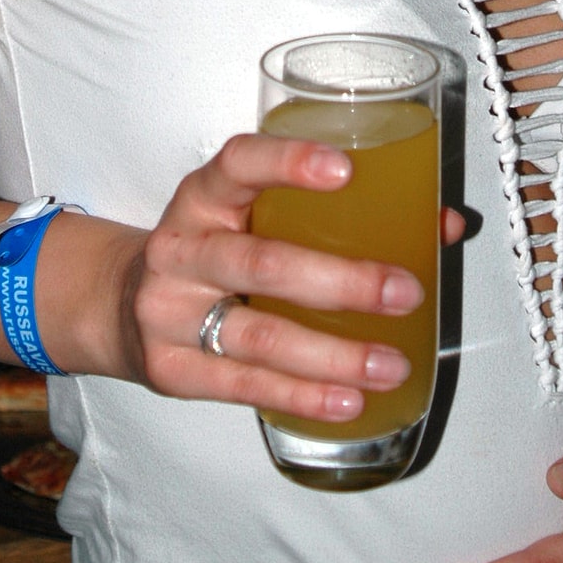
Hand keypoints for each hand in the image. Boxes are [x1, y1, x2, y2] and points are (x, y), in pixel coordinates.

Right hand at [124, 133, 463, 420]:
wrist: (120, 302)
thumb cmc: (214, 247)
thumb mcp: (252, 213)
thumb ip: (335, 213)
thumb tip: (442, 223)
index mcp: (203, 194)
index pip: (238, 163)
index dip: (288, 161)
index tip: (346, 169)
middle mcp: (180, 247)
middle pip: (260, 263)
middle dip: (341, 282)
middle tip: (404, 293)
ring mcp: (169, 311)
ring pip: (258, 335)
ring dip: (333, 354)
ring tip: (390, 364)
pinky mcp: (171, 368)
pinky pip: (244, 385)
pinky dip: (303, 395)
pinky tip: (347, 400)